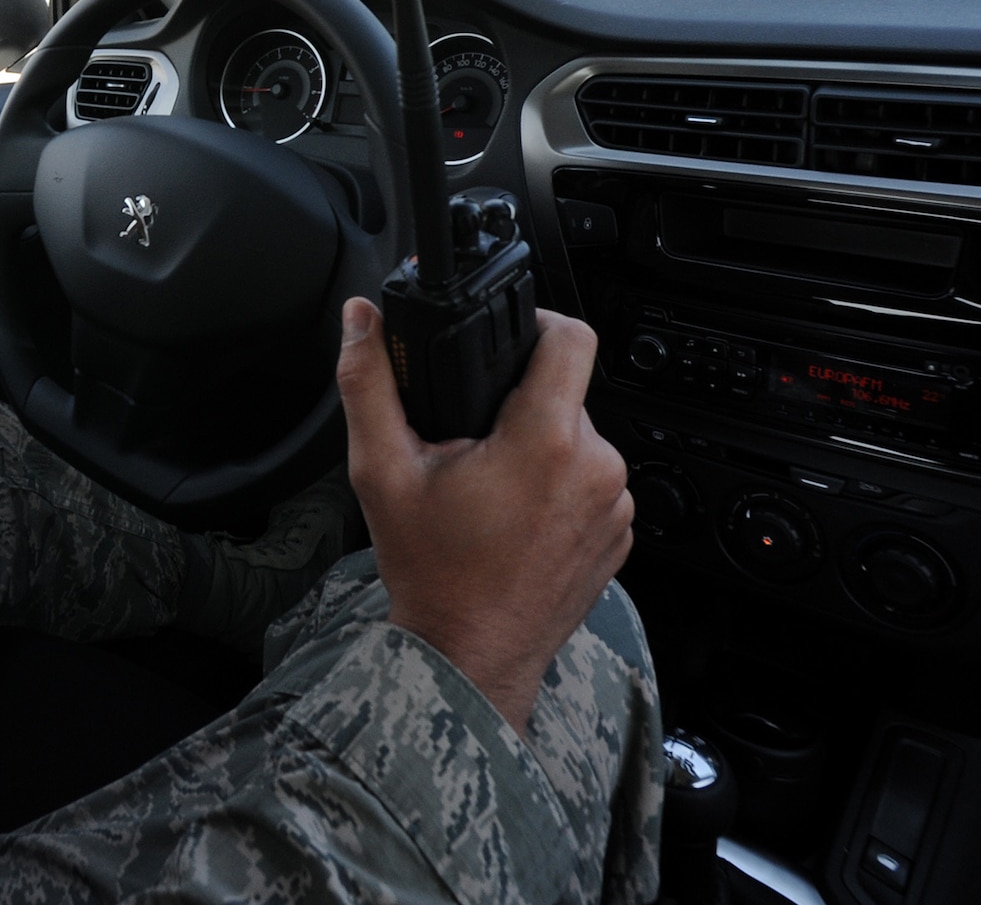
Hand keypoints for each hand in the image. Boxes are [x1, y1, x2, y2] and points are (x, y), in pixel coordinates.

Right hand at [335, 298, 632, 736]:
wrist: (470, 658)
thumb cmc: (432, 573)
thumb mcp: (382, 470)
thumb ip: (370, 383)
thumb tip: (361, 321)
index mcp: (545, 439)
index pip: (571, 338)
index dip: (539, 322)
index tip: (510, 337)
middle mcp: (596, 468)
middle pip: (565, 394)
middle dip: (518, 405)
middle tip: (472, 443)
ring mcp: (614, 507)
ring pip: (577, 440)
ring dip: (540, 449)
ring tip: (492, 487)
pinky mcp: (619, 537)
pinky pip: (592, 485)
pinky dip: (559, 489)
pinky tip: (517, 517)